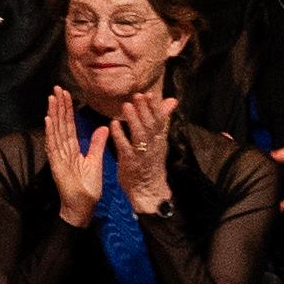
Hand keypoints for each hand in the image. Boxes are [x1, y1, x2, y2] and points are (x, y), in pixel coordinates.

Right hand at [45, 85, 106, 225]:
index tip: (66, 94)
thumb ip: (97, 143)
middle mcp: (62, 149)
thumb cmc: (87, 187)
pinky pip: (53, 145)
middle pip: (60, 124)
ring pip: (56, 131)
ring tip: (52, 98)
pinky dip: (50, 132)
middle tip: (57, 88)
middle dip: (58, 106)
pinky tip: (48, 119)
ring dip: (53, 114)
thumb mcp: (96, 161)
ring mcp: (58, 156)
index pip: (69, 125)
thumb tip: (103, 126)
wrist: (83, 205)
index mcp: (72, 149)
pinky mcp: (56, 163)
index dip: (67, 109)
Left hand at [109, 91, 175, 211]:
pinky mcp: (130, 162)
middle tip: (138, 95)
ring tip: (126, 106)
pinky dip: (119, 135)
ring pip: (139, 135)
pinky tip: (112, 125)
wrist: (148, 190)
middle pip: (150, 125)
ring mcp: (141, 154)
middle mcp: (153, 145)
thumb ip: (161, 119)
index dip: (155, 107)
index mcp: (159, 139)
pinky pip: (125, 147)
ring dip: (133, 120)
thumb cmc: (150, 161)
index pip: (159, 120)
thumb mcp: (158, 139)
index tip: (150, 93)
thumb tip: (171, 100)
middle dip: (144, 110)